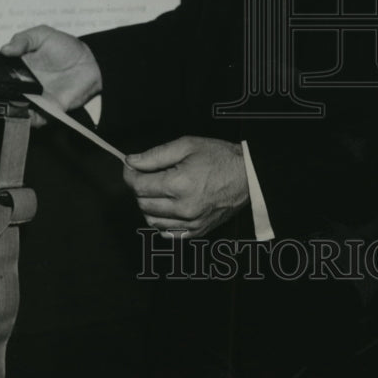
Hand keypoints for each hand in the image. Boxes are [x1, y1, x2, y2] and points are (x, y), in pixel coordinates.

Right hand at [1, 24, 101, 124]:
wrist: (90, 63)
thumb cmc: (65, 47)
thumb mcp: (42, 35)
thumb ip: (23, 40)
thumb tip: (4, 50)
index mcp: (17, 67)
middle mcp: (21, 85)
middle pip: (1, 95)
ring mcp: (34, 98)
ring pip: (15, 109)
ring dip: (10, 109)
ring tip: (9, 103)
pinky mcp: (47, 110)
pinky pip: (34, 120)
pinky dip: (29, 119)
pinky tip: (27, 112)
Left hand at [123, 136, 249, 237]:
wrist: (248, 175)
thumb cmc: (220, 158)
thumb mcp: (187, 145)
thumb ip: (155, 155)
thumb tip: (132, 161)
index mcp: (179, 184)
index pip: (139, 186)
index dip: (130, 174)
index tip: (131, 167)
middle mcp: (184, 207)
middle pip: (143, 203)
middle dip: (140, 188)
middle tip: (148, 174)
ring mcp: (191, 222)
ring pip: (151, 221)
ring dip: (149, 205)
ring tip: (160, 190)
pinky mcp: (197, 230)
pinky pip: (167, 232)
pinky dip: (162, 221)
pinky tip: (169, 206)